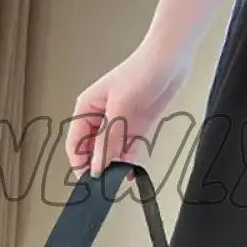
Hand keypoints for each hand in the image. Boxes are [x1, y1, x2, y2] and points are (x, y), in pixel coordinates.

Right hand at [65, 44, 191, 178]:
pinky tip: (129, 172)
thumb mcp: (121, 110)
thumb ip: (108, 141)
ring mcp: (120, 123)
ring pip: (111, 151)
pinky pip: (129, 149)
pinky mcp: (138, 126)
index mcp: (87, 107)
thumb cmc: (142, 72)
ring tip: (117, 182)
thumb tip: (98, 167)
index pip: (76, 142)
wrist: (171, 61)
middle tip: (104, 186)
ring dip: (113, 166)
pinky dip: (128, 161)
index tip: (89, 181)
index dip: (80, 163)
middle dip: (97, 167)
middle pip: (92, 149)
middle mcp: (101, 116)